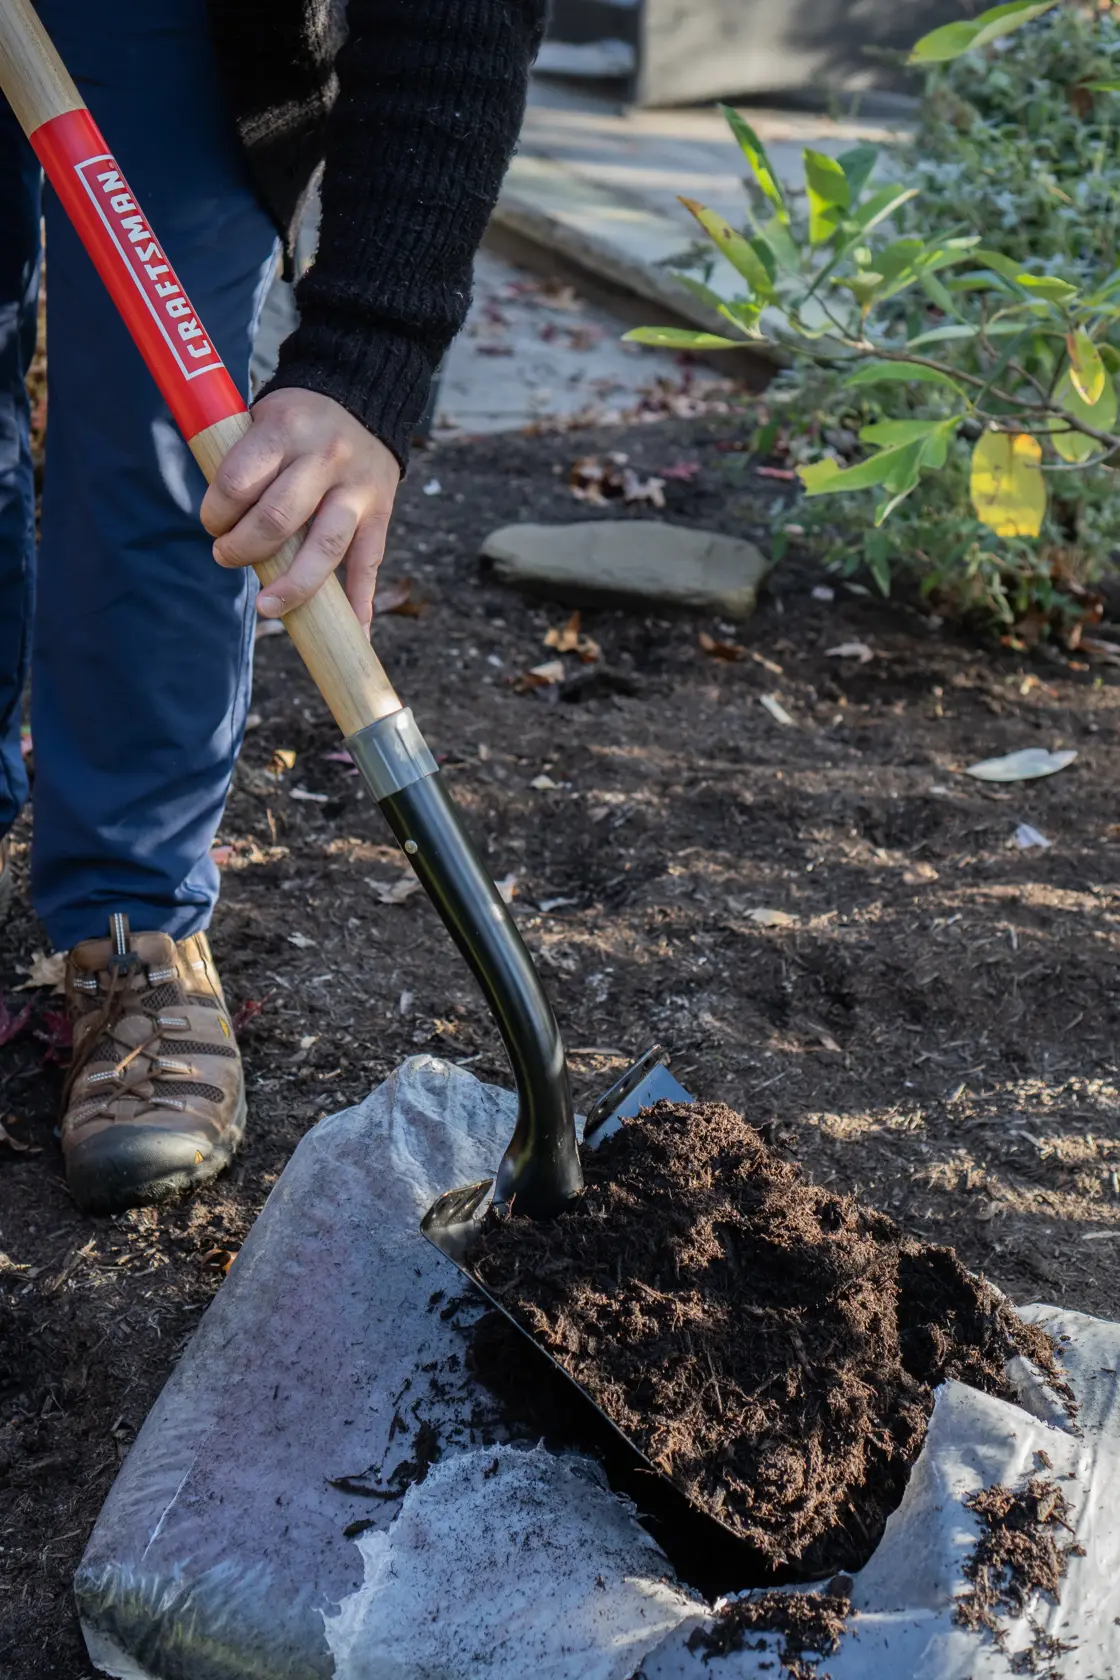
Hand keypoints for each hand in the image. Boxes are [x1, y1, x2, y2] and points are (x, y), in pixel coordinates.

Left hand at [200, 388, 399, 632]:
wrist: (363, 396)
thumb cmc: (298, 420)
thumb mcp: (264, 419)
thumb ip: (244, 462)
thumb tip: (220, 525)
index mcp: (285, 431)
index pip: (239, 482)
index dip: (217, 513)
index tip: (212, 524)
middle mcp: (324, 459)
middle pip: (278, 519)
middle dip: (243, 548)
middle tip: (226, 555)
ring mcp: (357, 489)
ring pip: (325, 548)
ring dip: (292, 585)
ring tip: (267, 606)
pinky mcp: (380, 513)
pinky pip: (369, 563)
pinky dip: (361, 601)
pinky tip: (355, 631)